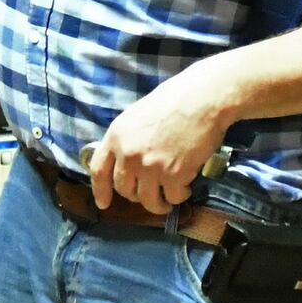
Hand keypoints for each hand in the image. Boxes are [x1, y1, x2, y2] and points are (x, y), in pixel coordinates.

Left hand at [85, 59, 235, 213]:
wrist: (202, 98)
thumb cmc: (174, 99)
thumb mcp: (137, 116)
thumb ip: (127, 139)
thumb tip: (125, 160)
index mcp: (116, 136)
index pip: (99, 171)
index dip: (100, 191)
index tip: (104, 204)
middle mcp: (128, 154)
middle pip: (125, 189)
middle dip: (136, 195)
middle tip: (149, 193)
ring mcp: (150, 167)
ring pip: (148, 200)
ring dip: (158, 204)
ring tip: (167, 200)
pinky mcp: (174, 175)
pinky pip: (173, 197)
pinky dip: (179, 196)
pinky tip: (185, 188)